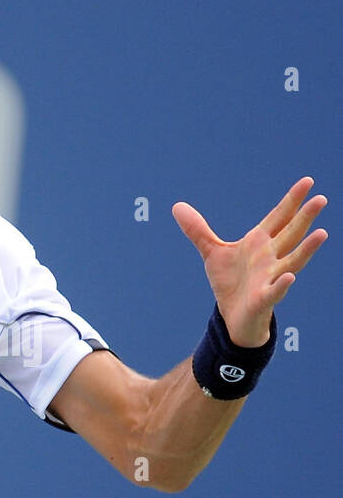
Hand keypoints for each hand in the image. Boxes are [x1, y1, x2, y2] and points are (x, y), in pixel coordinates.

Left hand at [172, 177, 327, 346]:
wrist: (233, 316)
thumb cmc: (231, 282)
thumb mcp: (212, 251)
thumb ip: (198, 229)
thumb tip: (177, 206)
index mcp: (259, 243)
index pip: (279, 217)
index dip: (292, 200)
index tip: (308, 181)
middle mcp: (270, 258)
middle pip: (291, 234)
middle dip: (305, 217)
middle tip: (321, 198)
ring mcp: (269, 277)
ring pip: (293, 261)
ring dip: (307, 248)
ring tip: (322, 233)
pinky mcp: (263, 298)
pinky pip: (275, 290)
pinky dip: (282, 284)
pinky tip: (289, 277)